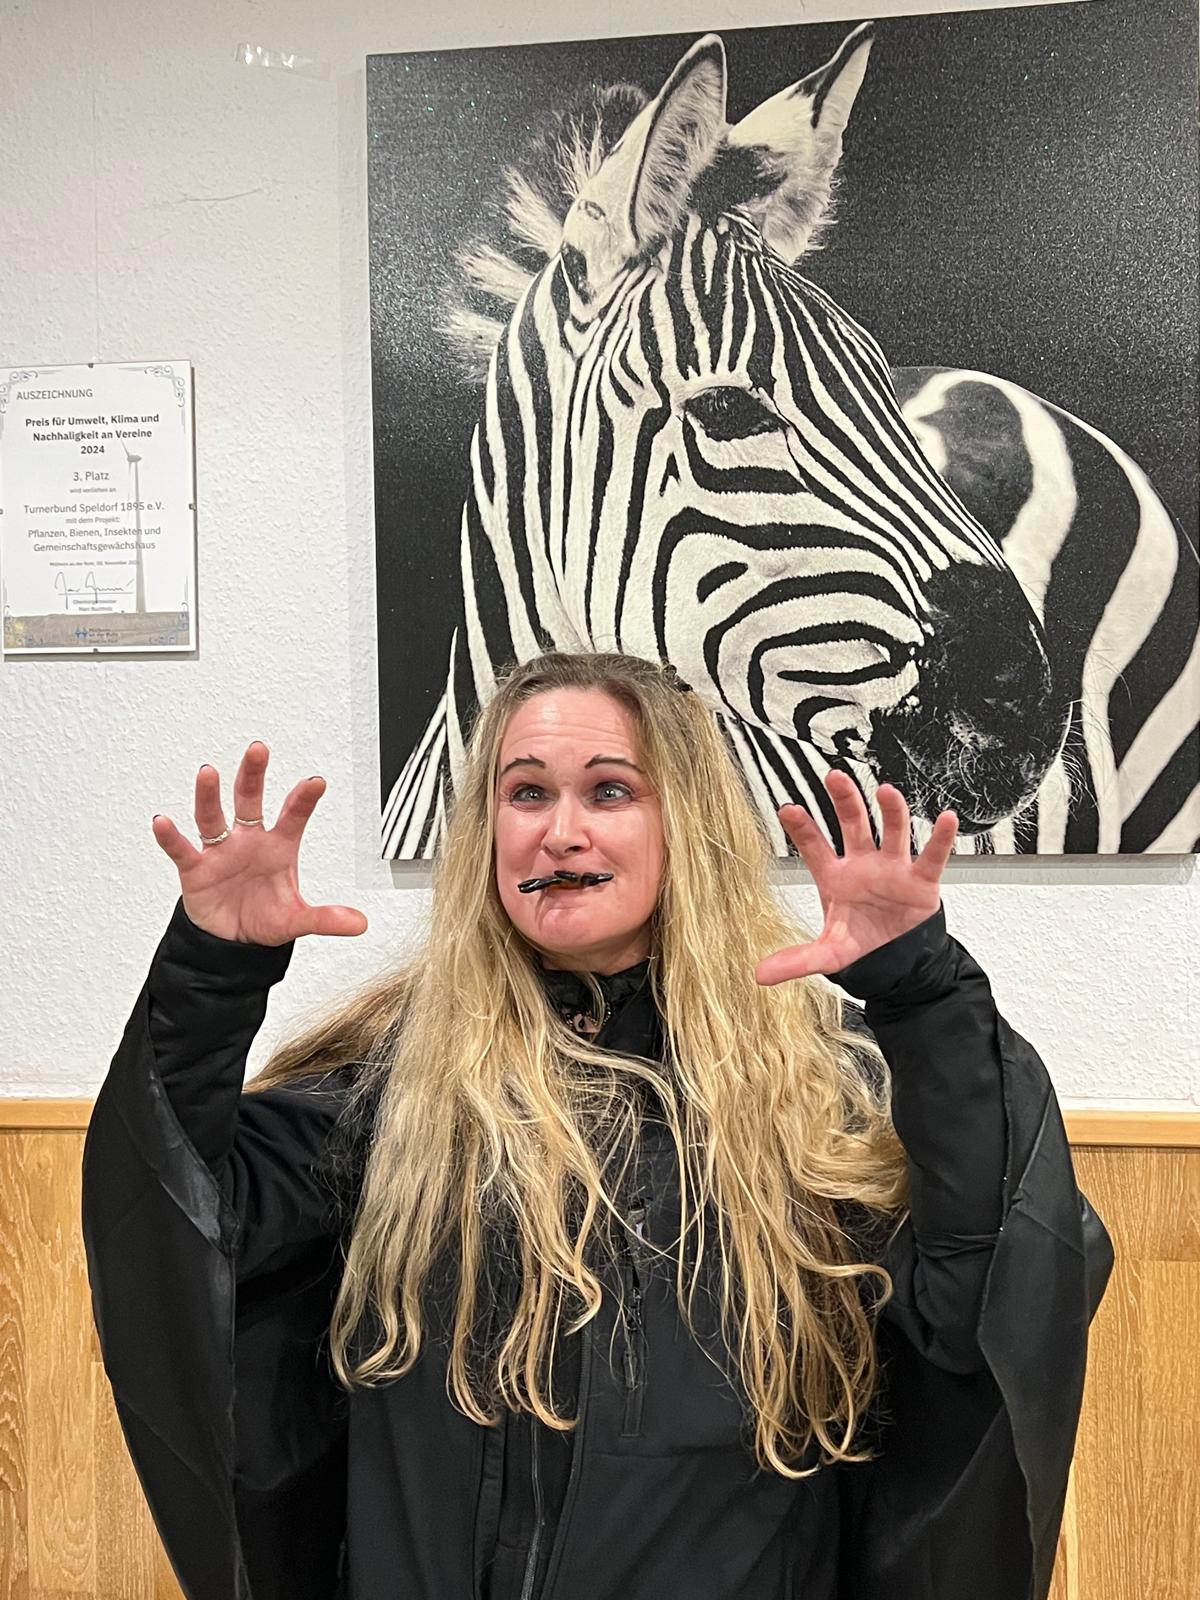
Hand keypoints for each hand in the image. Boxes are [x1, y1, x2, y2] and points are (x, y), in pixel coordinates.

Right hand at [151, 741, 368, 945]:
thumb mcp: (297, 920)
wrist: (232, 942)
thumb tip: (359, 923)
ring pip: (212, 816)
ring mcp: (221, 851)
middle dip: (253, 775)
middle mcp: (248, 840)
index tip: (316, 782)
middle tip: (258, 750)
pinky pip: (181, 849)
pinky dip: (170, 836)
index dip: (303, 799)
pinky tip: (163, 822)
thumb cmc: (263, 917)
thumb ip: (325, 918)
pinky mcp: (195, 869)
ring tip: (208, 773)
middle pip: (249, 800)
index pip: (293, 816)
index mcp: (279, 846)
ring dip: (209, 795)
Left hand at [755, 772, 955, 986]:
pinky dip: (941, 838)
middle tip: (835, 777)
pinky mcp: (922, 879)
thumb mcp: (829, 953)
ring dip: (891, 812)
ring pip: (893, 832)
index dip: (802, 829)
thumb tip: (759, 975)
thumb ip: (797, 960)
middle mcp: (864, 864)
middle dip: (845, 801)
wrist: (899, 957)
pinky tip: (947, 819)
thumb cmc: (862, 940)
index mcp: (836, 876)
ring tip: (886, 791)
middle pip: (853, 825)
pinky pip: (933, 855)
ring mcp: (893, 867)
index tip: (787, 809)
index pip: (815, 847)